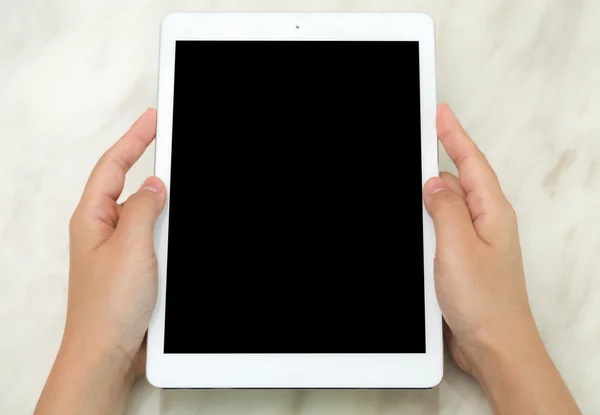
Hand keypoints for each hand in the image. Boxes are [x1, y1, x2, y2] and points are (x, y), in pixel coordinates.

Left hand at [35, 109, 164, 414]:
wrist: (108, 352)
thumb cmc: (107, 306)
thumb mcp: (130, 247)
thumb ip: (143, 210)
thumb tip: (154, 185)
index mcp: (93, 219)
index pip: (113, 166)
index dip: (134, 139)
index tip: (153, 119)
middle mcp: (105, 230)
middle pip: (129, 184)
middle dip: (149, 162)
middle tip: (170, 139)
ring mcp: (122, 249)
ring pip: (148, 213)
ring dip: (165, 203)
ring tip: (181, 193)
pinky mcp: (137, 267)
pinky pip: (156, 237)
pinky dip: (170, 228)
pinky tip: (180, 229)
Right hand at [423, 104, 529, 373]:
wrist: (494, 345)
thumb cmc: (485, 302)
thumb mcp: (458, 247)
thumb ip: (445, 209)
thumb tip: (433, 183)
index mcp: (492, 213)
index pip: (471, 162)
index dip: (454, 135)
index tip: (439, 112)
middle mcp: (486, 223)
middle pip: (457, 180)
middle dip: (436, 163)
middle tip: (414, 142)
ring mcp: (474, 241)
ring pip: (446, 207)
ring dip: (427, 199)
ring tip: (409, 197)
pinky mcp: (462, 259)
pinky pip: (442, 229)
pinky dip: (427, 223)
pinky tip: (414, 229)